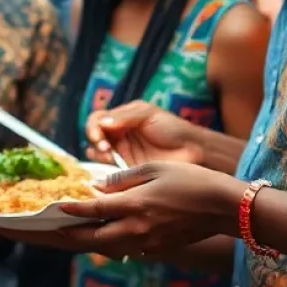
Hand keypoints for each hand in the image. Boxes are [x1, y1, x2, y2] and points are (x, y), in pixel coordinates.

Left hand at [51, 162, 243, 257]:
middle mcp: (138, 228)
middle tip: (57, 229)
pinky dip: (115, 247)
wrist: (224, 207)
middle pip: (97, 236)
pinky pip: (130, 252)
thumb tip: (97, 185)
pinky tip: (109, 238)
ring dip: (93, 242)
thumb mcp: (153, 169)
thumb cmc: (190, 180)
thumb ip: (122, 179)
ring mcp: (150, 243)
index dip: (73, 209)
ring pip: (112, 248)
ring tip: (77, 235)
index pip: (94, 209)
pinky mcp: (160, 250)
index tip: (58, 206)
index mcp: (134, 205)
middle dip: (75, 233)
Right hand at [84, 102, 205, 166]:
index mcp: (122, 119)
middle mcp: (119, 135)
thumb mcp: (147, 114)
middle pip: (94, 136)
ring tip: (109, 157)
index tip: (98, 136)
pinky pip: (109, 170)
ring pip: (97, 153)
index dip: (93, 127)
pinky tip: (110, 168)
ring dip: (97, 154)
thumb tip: (101, 123)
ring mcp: (122, 153)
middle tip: (105, 149)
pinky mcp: (128, 171)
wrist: (193, 151)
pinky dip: (104, 169)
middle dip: (95, 141)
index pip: (97, 120)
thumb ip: (124, 117)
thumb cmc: (172, 128)